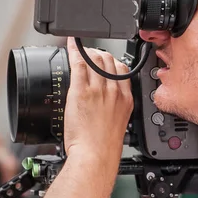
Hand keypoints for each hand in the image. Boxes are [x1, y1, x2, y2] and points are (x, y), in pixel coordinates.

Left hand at [63, 37, 132, 157]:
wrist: (96, 154)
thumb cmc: (104, 144)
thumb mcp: (119, 121)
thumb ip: (116, 105)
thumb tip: (108, 98)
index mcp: (126, 97)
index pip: (122, 68)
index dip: (112, 61)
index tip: (105, 60)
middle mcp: (114, 90)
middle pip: (108, 60)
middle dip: (99, 54)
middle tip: (89, 55)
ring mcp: (98, 89)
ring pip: (95, 59)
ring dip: (87, 52)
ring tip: (80, 50)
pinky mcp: (81, 90)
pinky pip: (78, 63)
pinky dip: (74, 50)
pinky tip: (71, 44)